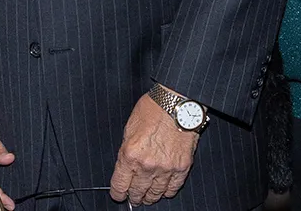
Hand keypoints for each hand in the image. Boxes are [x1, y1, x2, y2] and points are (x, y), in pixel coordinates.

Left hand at [109, 91, 200, 206]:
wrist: (177, 102)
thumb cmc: (153, 109)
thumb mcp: (129, 128)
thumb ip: (127, 151)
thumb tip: (126, 166)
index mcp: (130, 155)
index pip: (120, 185)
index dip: (118, 193)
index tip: (119, 195)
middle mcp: (147, 165)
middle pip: (137, 192)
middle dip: (134, 197)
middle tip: (134, 198)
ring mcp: (165, 168)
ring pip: (155, 193)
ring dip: (150, 197)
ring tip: (148, 197)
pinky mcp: (182, 167)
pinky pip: (173, 188)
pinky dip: (167, 191)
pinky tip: (164, 190)